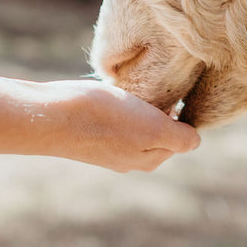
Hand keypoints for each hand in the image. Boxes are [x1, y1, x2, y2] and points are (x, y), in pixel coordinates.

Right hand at [31, 79, 200, 171]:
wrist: (51, 116)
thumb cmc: (105, 119)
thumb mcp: (153, 129)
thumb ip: (179, 138)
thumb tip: (195, 140)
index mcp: (151, 158)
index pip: (182, 135)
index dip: (180, 112)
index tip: (170, 93)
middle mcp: (132, 158)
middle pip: (161, 130)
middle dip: (160, 110)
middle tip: (150, 88)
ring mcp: (110, 148)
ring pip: (138, 123)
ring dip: (138, 106)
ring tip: (128, 91)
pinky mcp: (91, 134)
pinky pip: (116, 118)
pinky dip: (118, 104)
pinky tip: (109, 94)